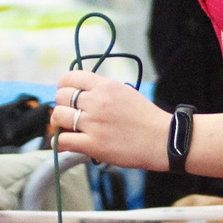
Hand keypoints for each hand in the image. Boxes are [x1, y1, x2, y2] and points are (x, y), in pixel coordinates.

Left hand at [52, 68, 169, 169]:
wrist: (163, 140)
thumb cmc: (147, 118)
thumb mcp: (124, 93)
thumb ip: (102, 91)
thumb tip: (82, 94)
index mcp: (105, 86)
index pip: (70, 78)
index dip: (64, 86)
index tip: (67, 95)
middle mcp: (96, 101)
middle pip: (61, 96)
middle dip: (62, 105)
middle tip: (69, 114)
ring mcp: (93, 123)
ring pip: (59, 116)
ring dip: (60, 123)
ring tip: (69, 129)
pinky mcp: (93, 144)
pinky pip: (63, 140)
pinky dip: (60, 143)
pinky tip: (65, 144)